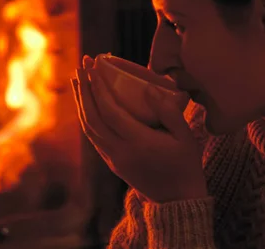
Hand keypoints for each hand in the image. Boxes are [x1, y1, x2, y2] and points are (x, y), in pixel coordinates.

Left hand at [73, 56, 206, 202]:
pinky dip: (86, 117)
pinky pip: (92, 136)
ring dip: (81, 102)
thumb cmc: (185, 164)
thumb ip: (168, 111)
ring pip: (88, 128)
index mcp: (139, 143)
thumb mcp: (185, 137)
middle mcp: (120, 151)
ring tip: (79, 79)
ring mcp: (113, 159)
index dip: (99, 88)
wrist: (177, 200)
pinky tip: (86, 103)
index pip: (110, 111)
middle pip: (92, 117)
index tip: (94, 67)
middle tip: (82, 65)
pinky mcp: (111, 163)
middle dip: (85, 89)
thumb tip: (147, 88)